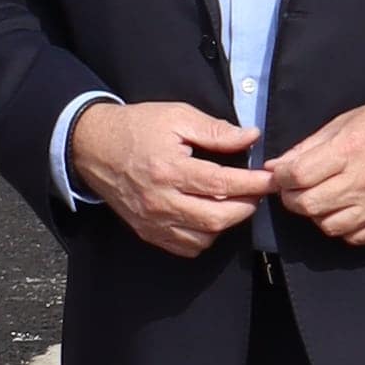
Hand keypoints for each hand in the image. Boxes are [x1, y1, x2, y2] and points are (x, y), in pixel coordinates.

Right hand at [69, 97, 268, 261]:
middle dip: (246, 207)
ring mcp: (153, 220)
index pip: (222, 183)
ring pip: (204, 238)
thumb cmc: (135, 127)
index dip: (253, 184)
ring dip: (226, 224)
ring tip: (233, 203)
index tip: (271, 180)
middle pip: (217, 218)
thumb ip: (215, 130)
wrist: (92, 146)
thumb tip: (250, 137)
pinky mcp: (147, 231)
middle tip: (256, 193)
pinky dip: (204, 237)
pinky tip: (209, 218)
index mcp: (170, 169)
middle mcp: (161, 200)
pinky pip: (185, 247)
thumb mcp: (176, 116)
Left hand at [263, 93, 364, 248]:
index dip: (282, 178)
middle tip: (297, 189)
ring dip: (318, 214)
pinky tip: (345, 209)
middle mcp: (364, 181)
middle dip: (293, 198)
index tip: (282, 175)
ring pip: (327, 226)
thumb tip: (276, 166)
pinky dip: (342, 226)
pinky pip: (353, 237)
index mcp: (350, 150)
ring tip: (324, 197)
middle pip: (308, 206)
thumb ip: (309, 147)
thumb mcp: (346, 122)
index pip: (298, 176)